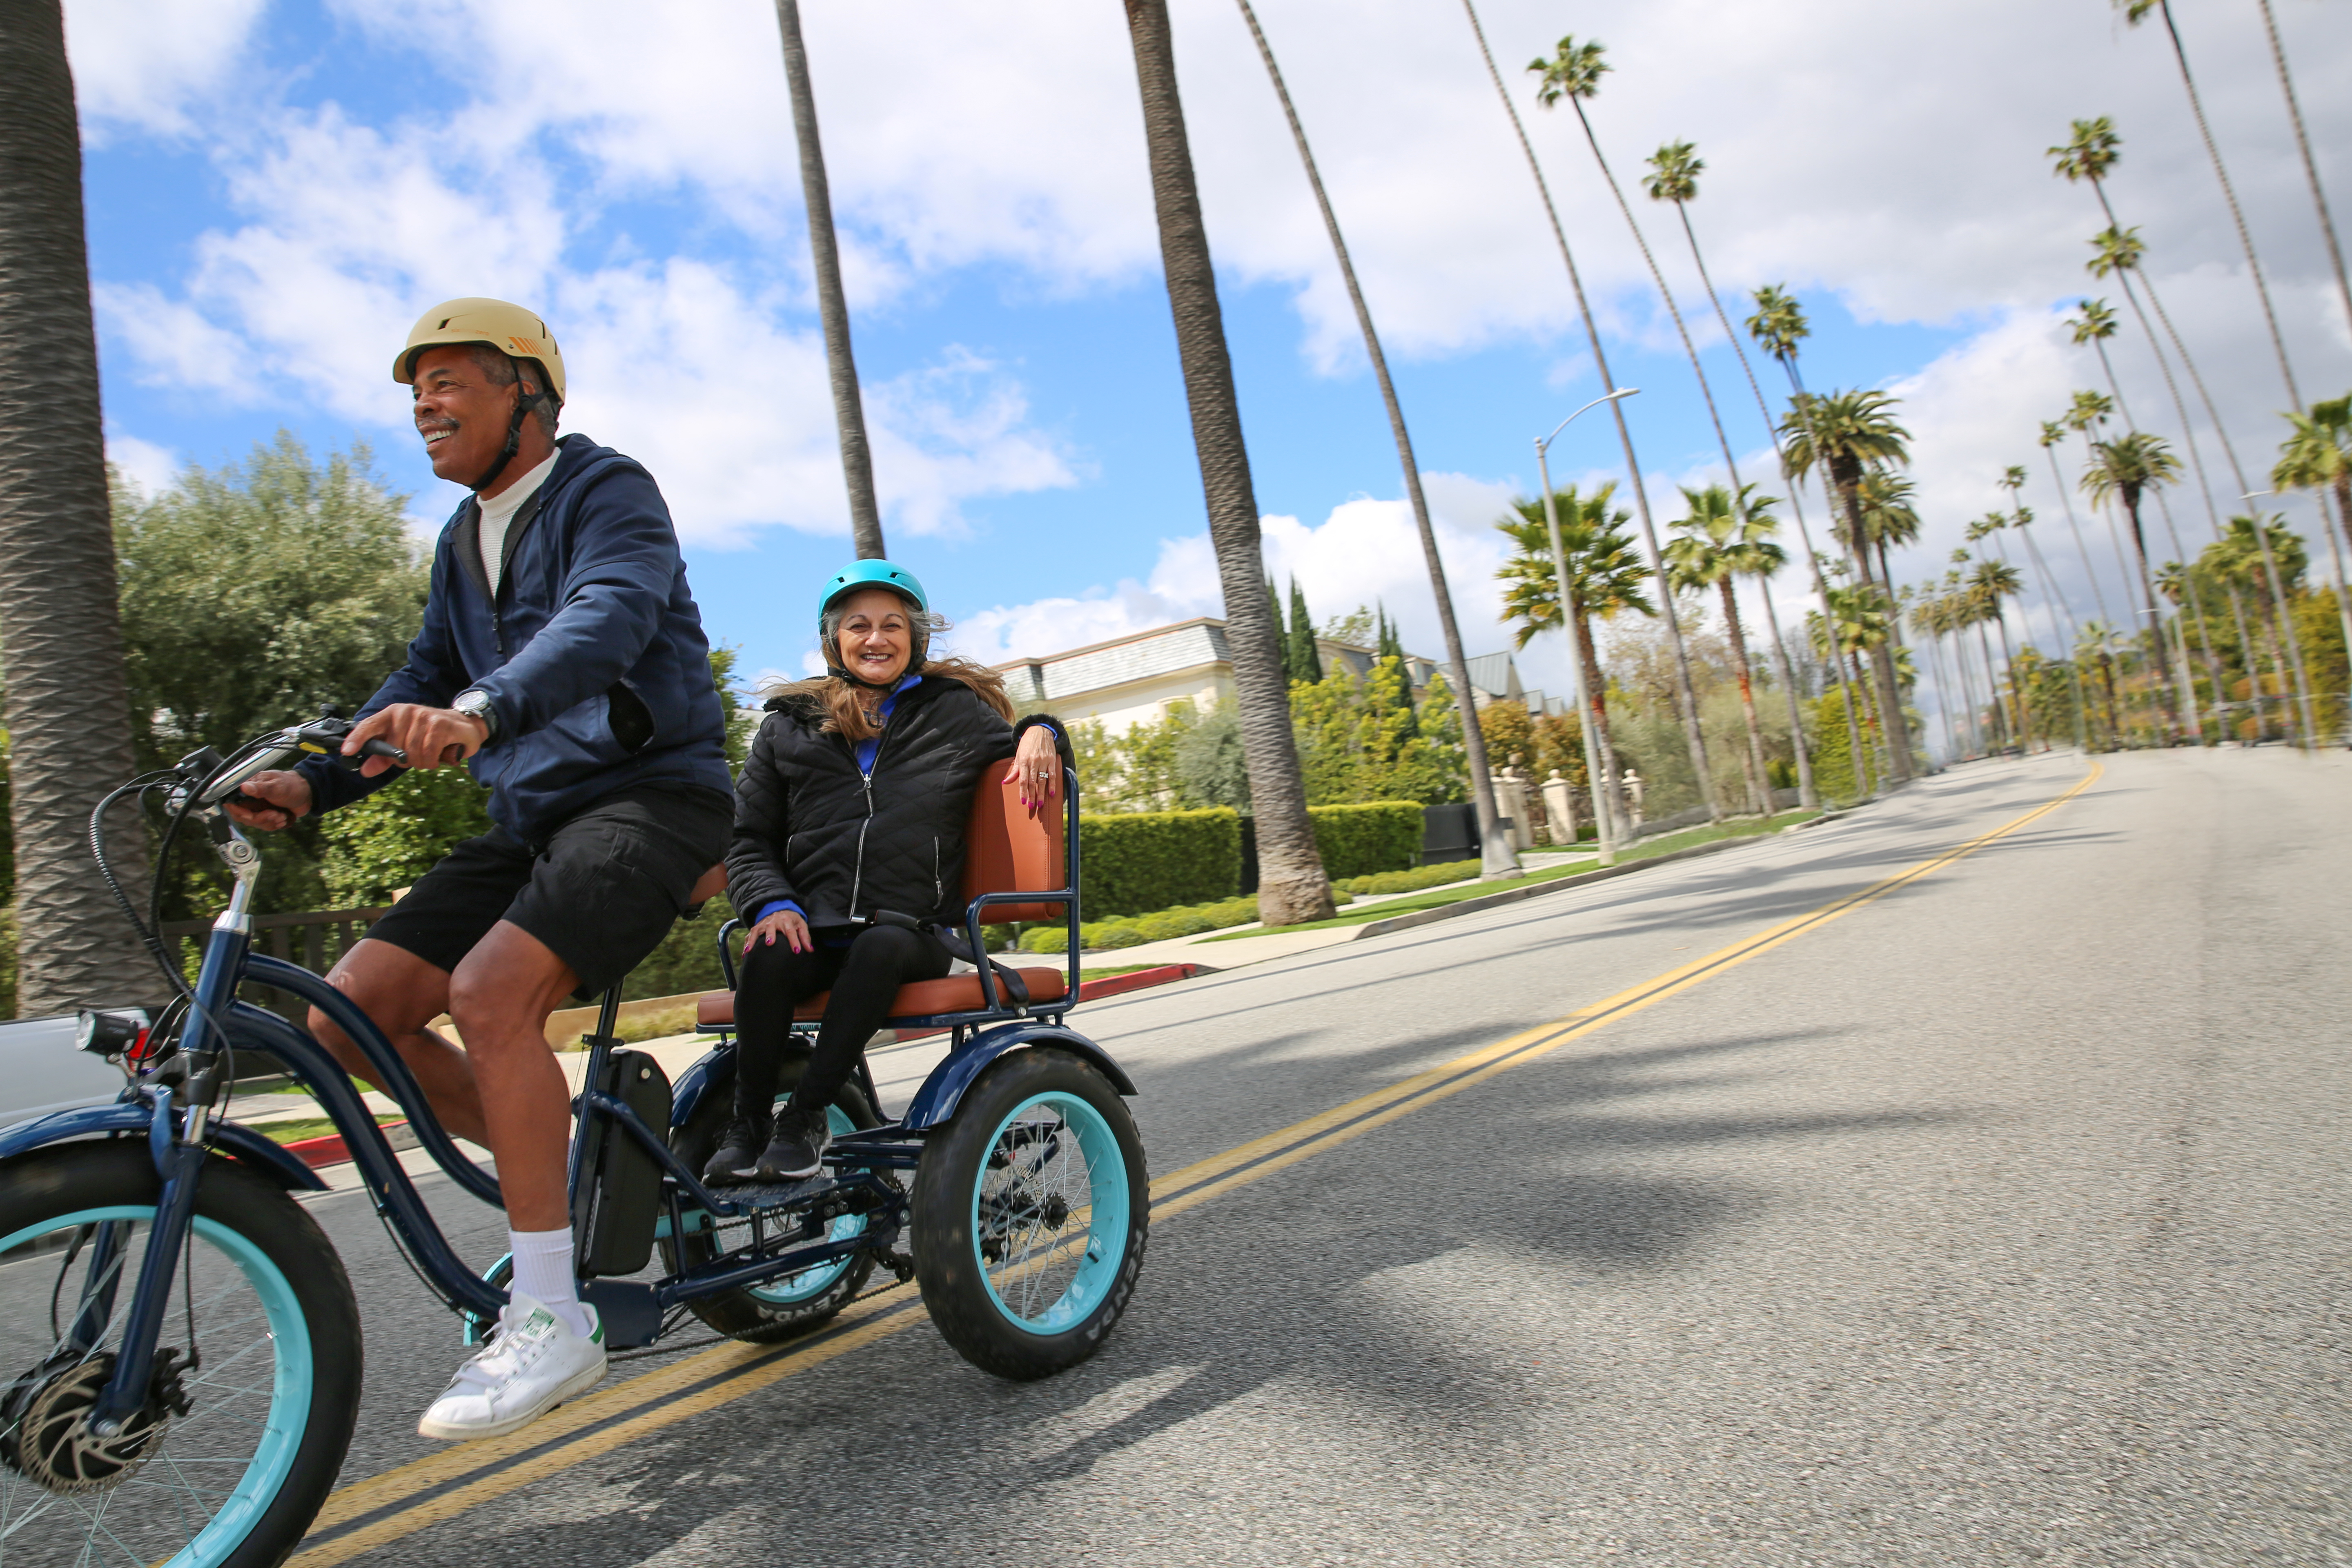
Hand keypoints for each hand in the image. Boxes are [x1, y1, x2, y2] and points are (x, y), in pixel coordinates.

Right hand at [224, 770, 312, 830]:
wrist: (306, 793)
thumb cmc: (291, 785)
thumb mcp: (277, 786)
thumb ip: (261, 788)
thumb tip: (244, 786)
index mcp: (248, 787)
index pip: (231, 802)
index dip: (239, 811)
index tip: (252, 815)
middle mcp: (249, 798)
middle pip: (242, 816)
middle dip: (260, 818)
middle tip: (275, 814)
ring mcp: (256, 807)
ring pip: (253, 823)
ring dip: (269, 822)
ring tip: (281, 816)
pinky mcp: (264, 815)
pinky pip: (263, 826)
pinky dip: (273, 825)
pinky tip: (282, 819)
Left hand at [347, 703, 488, 775]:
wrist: (463, 725)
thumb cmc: (430, 735)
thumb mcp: (404, 745)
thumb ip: (383, 758)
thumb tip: (364, 771)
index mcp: (392, 714)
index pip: (369, 725)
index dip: (356, 739)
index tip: (346, 752)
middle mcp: (406, 712)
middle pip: (394, 750)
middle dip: (405, 760)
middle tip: (417, 756)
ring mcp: (423, 716)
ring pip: (412, 754)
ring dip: (422, 762)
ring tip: (430, 755)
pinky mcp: (440, 724)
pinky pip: (428, 753)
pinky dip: (432, 761)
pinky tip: (439, 756)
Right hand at [744, 909, 811, 954]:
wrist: (780, 908)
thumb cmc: (792, 920)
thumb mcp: (801, 925)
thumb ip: (805, 937)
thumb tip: (810, 950)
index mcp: (787, 920)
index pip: (791, 931)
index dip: (794, 941)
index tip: (797, 951)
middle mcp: (774, 921)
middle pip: (771, 927)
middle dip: (770, 935)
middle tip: (769, 943)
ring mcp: (763, 924)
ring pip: (757, 930)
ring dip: (752, 940)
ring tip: (749, 950)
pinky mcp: (757, 927)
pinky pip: (749, 935)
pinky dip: (746, 943)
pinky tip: (745, 953)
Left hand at [1004, 727, 1061, 817]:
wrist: (1039, 730)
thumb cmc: (1027, 744)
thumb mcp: (1018, 755)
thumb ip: (1014, 770)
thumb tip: (1005, 782)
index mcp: (1023, 761)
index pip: (1023, 779)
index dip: (1023, 791)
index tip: (1023, 801)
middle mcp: (1033, 761)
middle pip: (1033, 782)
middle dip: (1032, 795)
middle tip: (1032, 806)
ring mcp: (1044, 761)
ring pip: (1042, 780)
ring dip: (1041, 793)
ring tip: (1040, 803)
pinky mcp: (1052, 760)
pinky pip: (1053, 774)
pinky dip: (1053, 784)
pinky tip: (1052, 793)